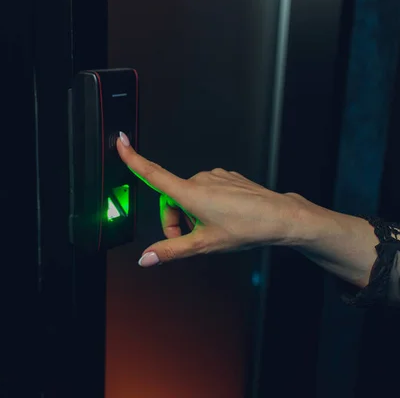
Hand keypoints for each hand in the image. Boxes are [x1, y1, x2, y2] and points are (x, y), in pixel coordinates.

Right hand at [116, 132, 321, 266]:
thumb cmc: (246, 228)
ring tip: (210, 231)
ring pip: (189, 197)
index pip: (153, 173)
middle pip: (171, 199)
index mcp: (189, 193)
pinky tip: (222, 219)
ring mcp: (215, 177)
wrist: (280, 217)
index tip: (121, 142)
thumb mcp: (204, 244)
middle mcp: (200, 179)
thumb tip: (146, 259)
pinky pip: (206, 191)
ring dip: (191, 215)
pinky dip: (205, 206)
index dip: (133, 158)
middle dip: (175, 221)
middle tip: (189, 241)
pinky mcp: (227, 178)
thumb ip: (171, 250)